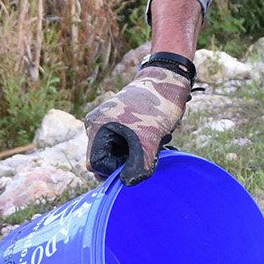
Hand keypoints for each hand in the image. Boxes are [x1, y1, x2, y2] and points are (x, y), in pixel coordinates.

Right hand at [84, 62, 193, 183]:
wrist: (168, 79)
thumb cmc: (157, 106)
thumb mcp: (149, 140)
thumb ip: (138, 165)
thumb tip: (127, 183)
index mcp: (96, 127)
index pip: (96, 164)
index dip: (115, 170)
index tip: (137, 165)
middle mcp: (96, 124)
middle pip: (106, 159)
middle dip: (128, 161)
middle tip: (149, 151)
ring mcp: (107, 122)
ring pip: (118, 152)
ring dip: (136, 153)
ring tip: (153, 141)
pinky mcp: (118, 121)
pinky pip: (125, 143)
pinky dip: (139, 145)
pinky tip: (153, 136)